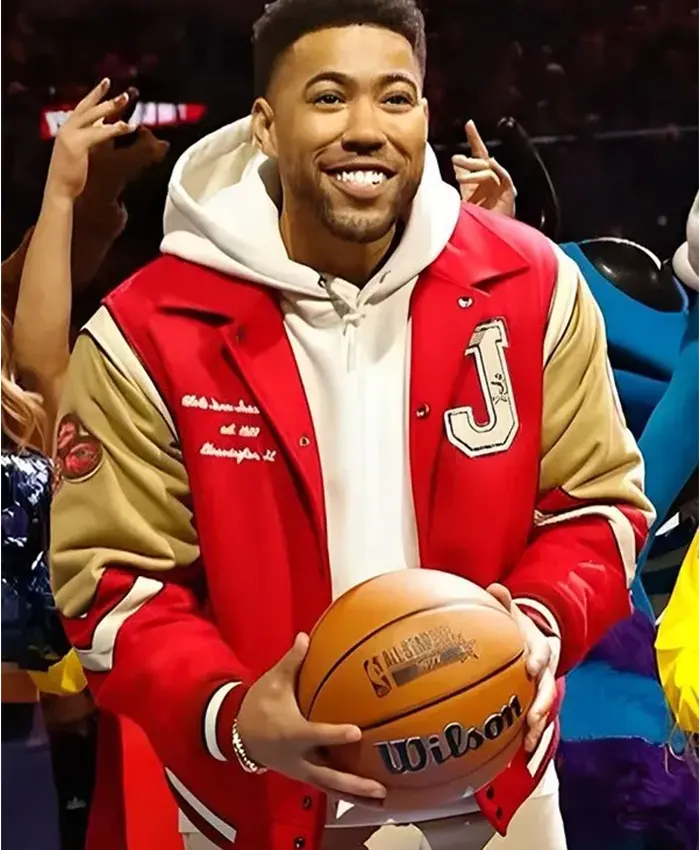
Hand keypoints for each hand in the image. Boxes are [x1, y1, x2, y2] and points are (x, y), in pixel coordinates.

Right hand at [44, 78, 134, 203]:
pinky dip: (114, 128)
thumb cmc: (71, 176)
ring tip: (125, 99)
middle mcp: (67, 128)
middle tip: (119, 87)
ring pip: (94, 116)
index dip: (94, 95)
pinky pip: (100, 133)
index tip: (105, 84)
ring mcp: (70, 134)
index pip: (82, 108)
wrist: (59, 190)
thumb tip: (102, 128)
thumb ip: (89, 139)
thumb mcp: (80, 153)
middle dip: (103, 95)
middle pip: (87, 106)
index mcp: (67, 130)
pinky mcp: (77, 144)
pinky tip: (128, 126)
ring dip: (111, 106)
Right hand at [237, 633, 386, 801]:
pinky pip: (327, 787)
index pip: (316, 735)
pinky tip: (366, 796)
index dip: (335, 735)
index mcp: (291, 733)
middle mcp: (298, 757)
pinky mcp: (304, 775)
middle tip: (380, 788)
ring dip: (355, 795)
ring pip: (330, 788)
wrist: (237, 734)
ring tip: (382, 801)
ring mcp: (301, 770)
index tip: (357, 732)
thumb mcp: (273, 682)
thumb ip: (292, 662)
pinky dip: (346, 793)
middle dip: (354, 784)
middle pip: (329, 776)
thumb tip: (305, 636)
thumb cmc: (259, 705)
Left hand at [452, 120, 516, 216]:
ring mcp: (501, 183)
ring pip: (489, 169)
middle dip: (468, 160)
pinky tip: (491, 164)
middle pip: (481, 161)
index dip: (474, 139)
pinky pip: (504, 176)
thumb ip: (463, 177)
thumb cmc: (478, 216)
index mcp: (482, 176)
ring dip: (474, 171)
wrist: (489, 235)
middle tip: (455, 159)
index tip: (469, 124)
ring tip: (461, 178)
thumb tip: (455, 161)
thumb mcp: (466, 195)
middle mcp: (492, 177)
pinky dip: (498, 169)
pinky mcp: (509, 192)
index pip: (478, 153)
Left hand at [487, 584, 558, 752]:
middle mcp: (545, 670)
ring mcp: (542, 687)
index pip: (543, 652)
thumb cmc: (515, 625)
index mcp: (540, 646)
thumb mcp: (510, 611)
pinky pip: (535, 719)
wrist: (531, 635)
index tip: (531, 667)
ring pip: (544, 709)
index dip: (538, 659)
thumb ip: (503, 601)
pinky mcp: (535, 701)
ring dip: (538, 726)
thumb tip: (494, 587)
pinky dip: (530, 735)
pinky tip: (520, 754)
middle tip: (532, 717)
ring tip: (527, 744)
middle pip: (547, 687)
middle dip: (541, 702)